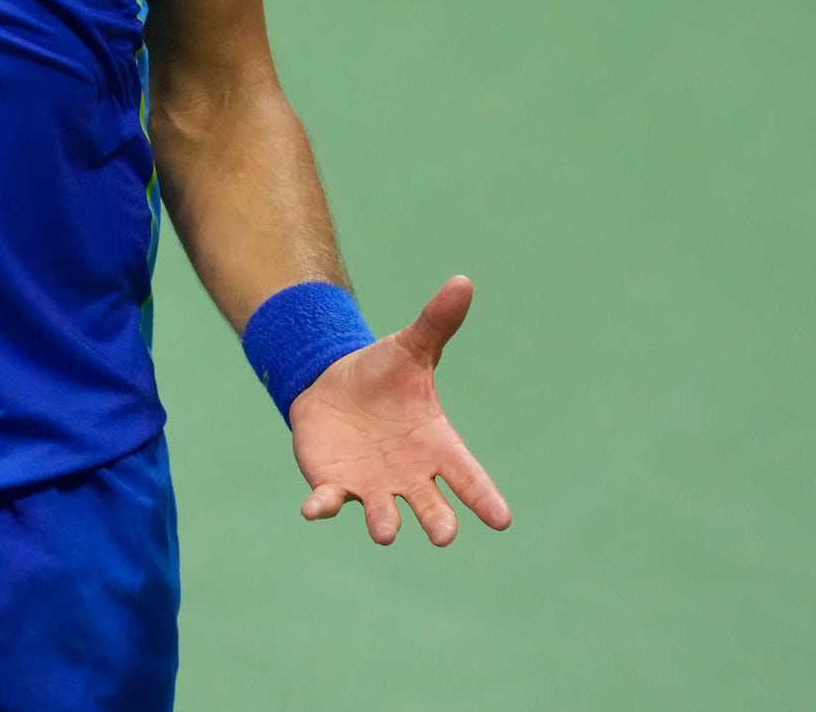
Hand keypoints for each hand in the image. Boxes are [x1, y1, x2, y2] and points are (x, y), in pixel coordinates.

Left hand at [289, 275, 511, 545]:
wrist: (332, 384)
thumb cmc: (383, 374)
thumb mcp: (409, 347)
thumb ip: (436, 322)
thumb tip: (462, 281)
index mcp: (435, 444)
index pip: (467, 475)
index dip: (484, 498)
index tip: (502, 520)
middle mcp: (408, 473)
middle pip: (431, 505)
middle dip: (438, 520)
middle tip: (444, 534)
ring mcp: (372, 484)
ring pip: (383, 512)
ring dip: (384, 522)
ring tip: (387, 532)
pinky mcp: (334, 484)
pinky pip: (329, 501)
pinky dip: (322, 507)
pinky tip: (313, 509)